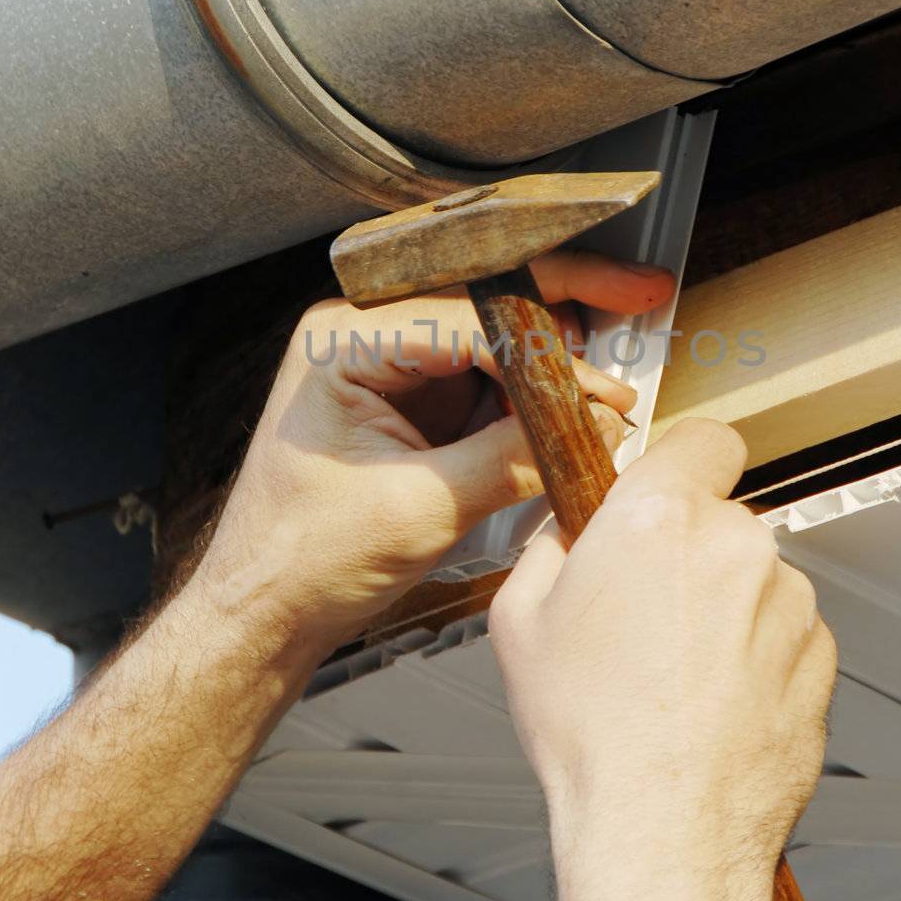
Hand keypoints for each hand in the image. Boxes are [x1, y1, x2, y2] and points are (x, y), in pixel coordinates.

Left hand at [194, 251, 672, 656]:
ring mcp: (385, 362)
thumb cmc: (305, 559)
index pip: (468, 317)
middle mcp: (361, 334)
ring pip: (491, 333)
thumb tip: (595, 427)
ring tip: (608, 386)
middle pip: (482, 297)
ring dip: (552, 357)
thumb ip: (513, 458)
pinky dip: (527, 394)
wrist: (264, 610)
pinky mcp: (405, 397)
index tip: (603, 387)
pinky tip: (572, 411)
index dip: (547, 351)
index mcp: (343, 340)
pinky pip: (481, 376)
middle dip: (564, 300)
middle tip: (636, 290)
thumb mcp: (424, 509)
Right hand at [489, 418, 835, 887]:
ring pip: (755, 579)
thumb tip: (566, 537)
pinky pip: (784, 634)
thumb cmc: (592, 736)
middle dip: (688, 552)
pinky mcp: (822, 659)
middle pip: (721, 519)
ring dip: (724, 607)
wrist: (663, 833)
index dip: (682, 461)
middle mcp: (737, 546)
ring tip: (672, 675)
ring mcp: (789, 602)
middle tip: (642, 611)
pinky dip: (755, 656)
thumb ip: (548, 550)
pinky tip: (710, 704)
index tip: (665, 490)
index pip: (703, 438)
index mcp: (661, 518)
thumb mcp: (520, 623)